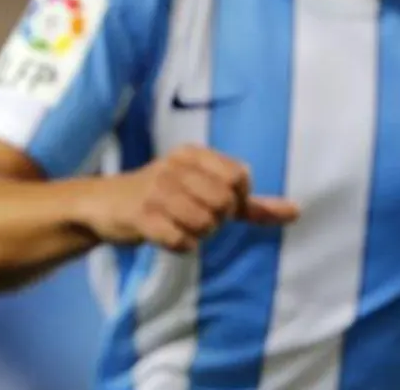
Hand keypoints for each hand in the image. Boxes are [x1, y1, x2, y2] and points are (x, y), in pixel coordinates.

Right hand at [87, 146, 298, 253]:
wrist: (102, 204)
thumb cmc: (162, 196)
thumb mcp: (203, 189)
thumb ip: (251, 204)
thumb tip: (297, 211)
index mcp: (192, 154)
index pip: (239, 176)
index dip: (236, 199)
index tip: (217, 201)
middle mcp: (174, 166)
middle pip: (225, 202)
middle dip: (217, 219)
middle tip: (196, 216)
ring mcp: (156, 191)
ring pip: (205, 224)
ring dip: (198, 234)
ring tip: (180, 225)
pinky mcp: (141, 216)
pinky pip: (181, 241)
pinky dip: (180, 246)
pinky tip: (168, 236)